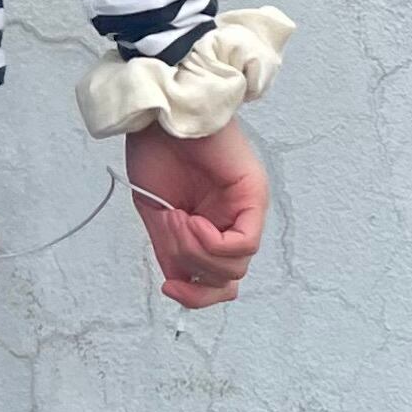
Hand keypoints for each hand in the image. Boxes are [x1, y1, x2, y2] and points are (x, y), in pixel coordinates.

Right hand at [124, 118, 268, 310]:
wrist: (160, 115)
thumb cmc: (156, 152)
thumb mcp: (157, 214)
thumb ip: (172, 250)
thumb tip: (180, 282)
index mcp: (212, 226)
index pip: (219, 282)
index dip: (196, 296)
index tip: (168, 286)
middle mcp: (234, 221)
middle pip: (227, 279)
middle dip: (191, 267)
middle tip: (170, 229)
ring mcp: (247, 210)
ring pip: (235, 267)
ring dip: (196, 251)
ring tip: (177, 218)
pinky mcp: (255, 196)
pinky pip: (243, 244)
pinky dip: (210, 242)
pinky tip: (190, 218)